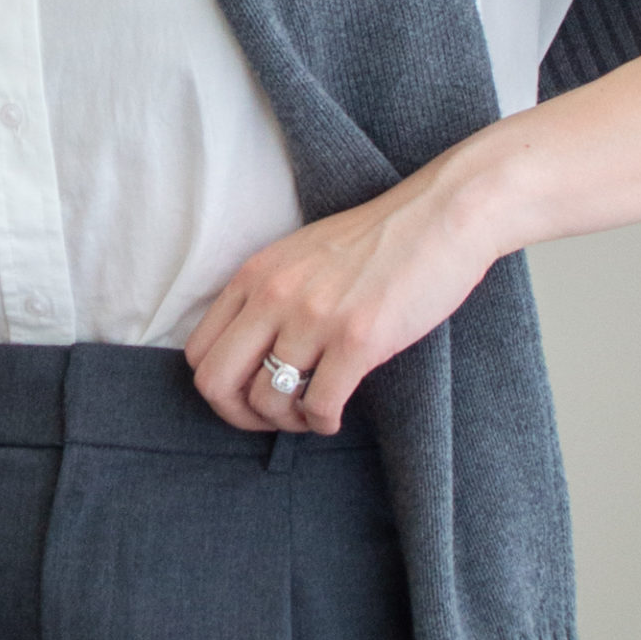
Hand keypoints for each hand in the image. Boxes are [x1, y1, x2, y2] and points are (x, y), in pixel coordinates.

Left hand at [184, 152, 499, 433]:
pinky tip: (335, 416)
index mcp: (255, 274)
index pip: (198, 351)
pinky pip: (319, 406)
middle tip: (271, 419)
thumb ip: (268, 293)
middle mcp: (274, 295)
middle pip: (216, 383)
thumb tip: (248, 354)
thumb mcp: (301, 254)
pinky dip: (322, 423)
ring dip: (288, 422)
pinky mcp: (358, 340)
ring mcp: (314, 318)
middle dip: (238, 415)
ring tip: (311, 412)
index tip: (247, 395)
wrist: (442, 216)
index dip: (218, 389)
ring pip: (269, 402)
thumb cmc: (378, 240)